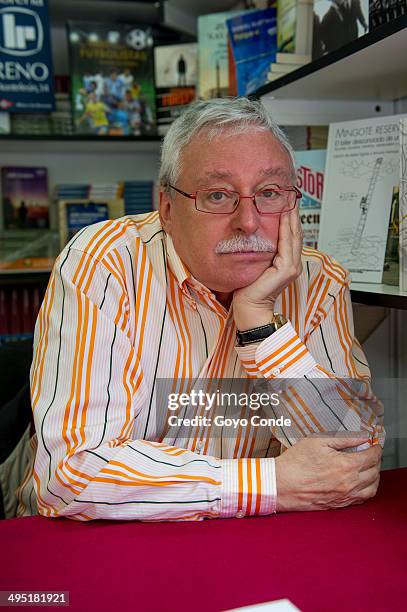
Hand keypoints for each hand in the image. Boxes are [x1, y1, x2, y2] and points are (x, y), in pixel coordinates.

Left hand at [232, 206, 302, 330]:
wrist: (249, 309)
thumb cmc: (248, 290)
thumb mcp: (254, 263)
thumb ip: (259, 251)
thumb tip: (251, 233)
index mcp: (286, 262)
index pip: (290, 235)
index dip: (289, 217)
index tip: (285, 200)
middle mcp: (292, 263)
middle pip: (295, 231)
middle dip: (292, 212)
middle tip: (289, 193)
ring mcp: (291, 266)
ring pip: (293, 234)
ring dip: (291, 215)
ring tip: (289, 198)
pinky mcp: (286, 269)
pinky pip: (287, 243)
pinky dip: (286, 228)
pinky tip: (284, 214)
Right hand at [275, 434, 381, 511]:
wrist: (281, 484)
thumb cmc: (296, 462)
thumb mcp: (318, 441)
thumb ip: (344, 439)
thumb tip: (363, 437)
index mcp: (346, 465)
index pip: (372, 456)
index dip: (376, 447)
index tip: (374, 443)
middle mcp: (349, 483)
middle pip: (375, 471)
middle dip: (376, 460)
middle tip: (371, 452)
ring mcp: (345, 496)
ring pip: (372, 488)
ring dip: (375, 476)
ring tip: (369, 467)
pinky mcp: (339, 504)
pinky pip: (362, 499)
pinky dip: (367, 489)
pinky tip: (361, 482)